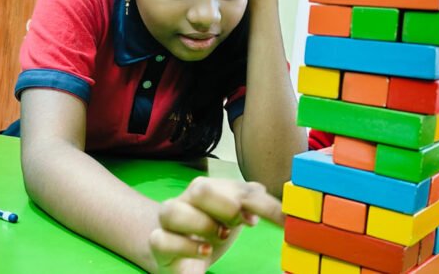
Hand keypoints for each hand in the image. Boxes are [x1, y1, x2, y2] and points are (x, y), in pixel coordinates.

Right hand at [149, 177, 283, 273]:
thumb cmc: (210, 228)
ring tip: (220, 237)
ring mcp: (168, 220)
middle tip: (240, 223)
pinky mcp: (157, 242)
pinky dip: (186, 246)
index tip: (278, 220)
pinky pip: (161, 239)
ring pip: (172, 210)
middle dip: (225, 205)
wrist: (178, 251)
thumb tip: (281, 207)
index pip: (237, 187)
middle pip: (199, 188)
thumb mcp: (235, 216)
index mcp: (210, 188)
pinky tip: (204, 251)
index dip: (258, 202)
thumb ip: (255, 206)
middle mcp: (187, 199)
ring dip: (201, 225)